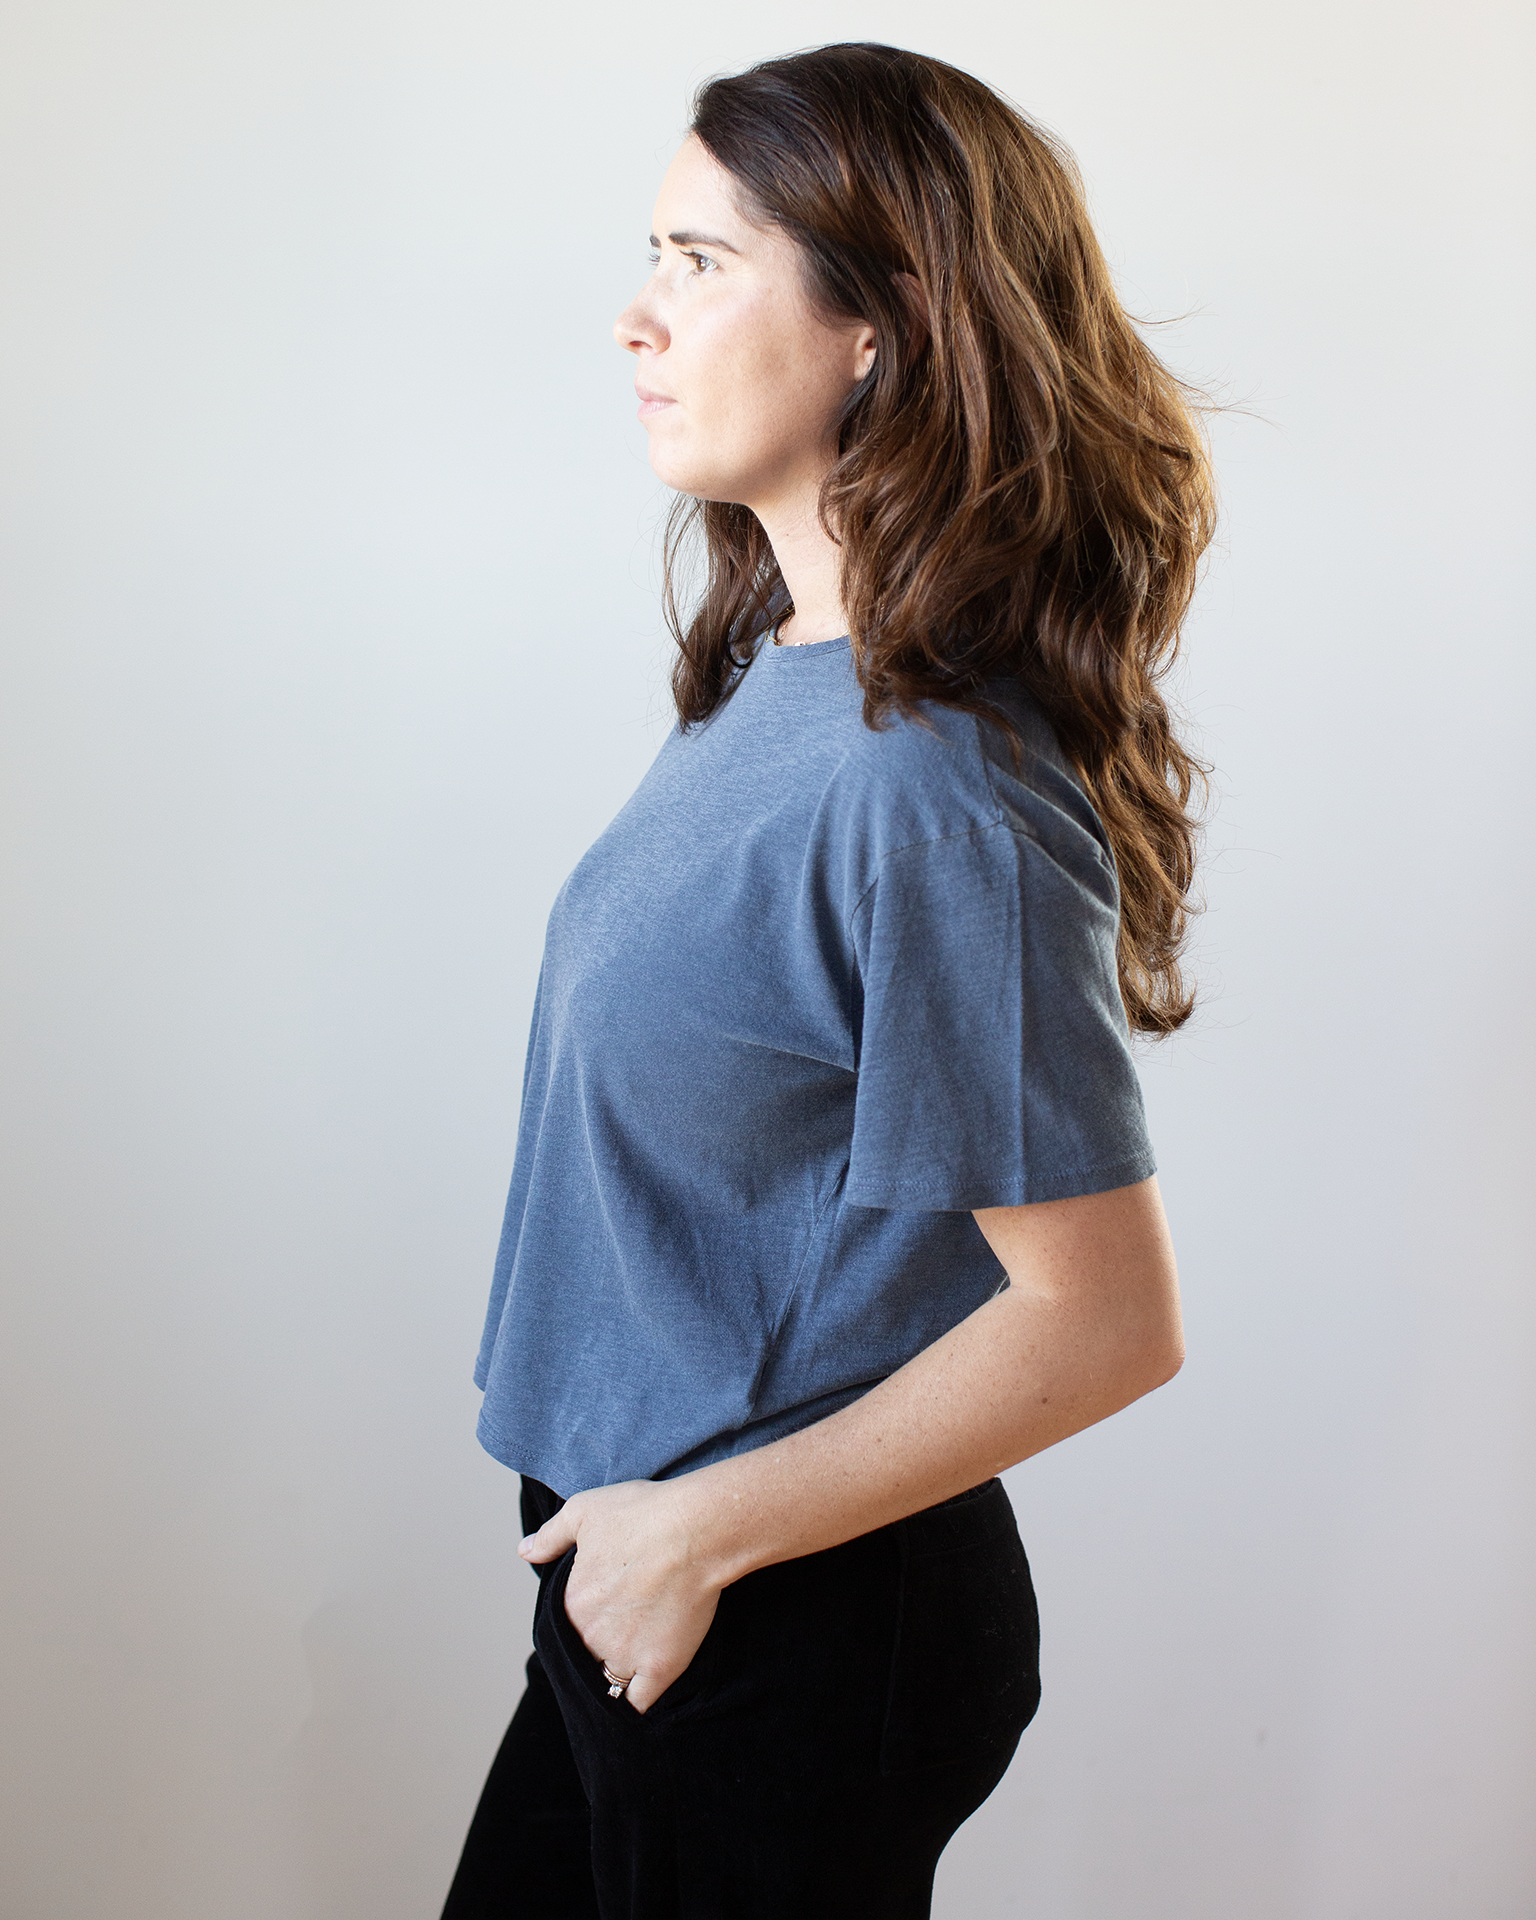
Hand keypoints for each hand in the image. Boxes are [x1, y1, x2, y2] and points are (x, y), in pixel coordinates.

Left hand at [519, 1478, 722, 1714]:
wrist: (694, 1529)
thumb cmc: (642, 1514)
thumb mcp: (583, 1510)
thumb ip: (550, 1536)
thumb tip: (525, 1551)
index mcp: (570, 1604)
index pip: (567, 1625)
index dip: (585, 1617)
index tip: (604, 1605)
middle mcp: (590, 1636)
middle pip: (587, 1652)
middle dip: (601, 1642)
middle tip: (626, 1623)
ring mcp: (624, 1656)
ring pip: (609, 1679)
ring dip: (616, 1671)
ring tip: (638, 1652)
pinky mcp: (659, 1668)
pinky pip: (638, 1702)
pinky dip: (637, 1700)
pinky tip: (643, 1686)